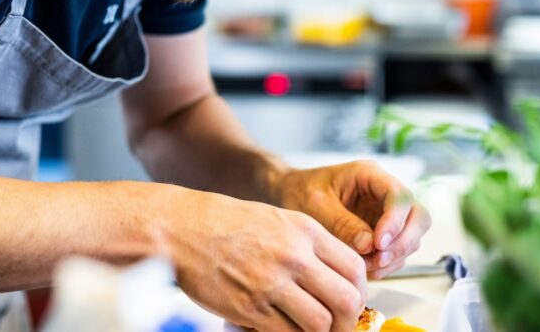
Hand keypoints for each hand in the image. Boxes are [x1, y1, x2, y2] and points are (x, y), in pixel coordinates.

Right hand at [162, 188, 366, 331]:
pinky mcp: (250, 307)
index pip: (355, 268)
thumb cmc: (222, 222)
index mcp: (303, 230)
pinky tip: (280, 328)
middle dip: (348, 321)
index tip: (351, 301)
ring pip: (321, 323)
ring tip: (308, 330)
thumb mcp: (275, 219)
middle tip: (338, 326)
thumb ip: (306, 245)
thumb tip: (331, 277)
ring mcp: (271, 282)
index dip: (359, 292)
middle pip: (347, 300)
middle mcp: (293, 256)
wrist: (180, 227)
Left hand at [275, 161, 431, 278]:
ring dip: (394, 257)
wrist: (288, 195)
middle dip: (403, 242)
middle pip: (418, 217)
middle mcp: (383, 193)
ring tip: (366, 267)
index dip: (395, 221)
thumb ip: (341, 223)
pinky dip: (386, 264)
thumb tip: (369, 246)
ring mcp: (385, 213)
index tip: (378, 244)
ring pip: (412, 237)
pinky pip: (397, 252)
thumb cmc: (299, 191)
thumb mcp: (315, 205)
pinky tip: (366, 270)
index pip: (399, 195)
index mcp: (369, 175)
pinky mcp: (382, 232)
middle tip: (378, 260)